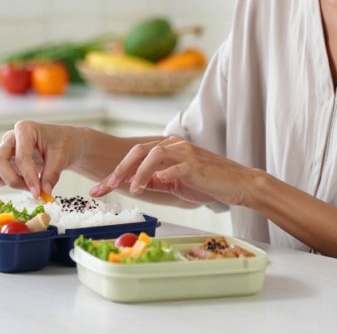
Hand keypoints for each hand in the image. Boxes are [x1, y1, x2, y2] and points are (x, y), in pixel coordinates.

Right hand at [0, 121, 82, 197]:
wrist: (62, 143)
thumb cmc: (62, 144)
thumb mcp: (62, 157)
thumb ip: (52, 174)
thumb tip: (44, 192)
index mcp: (25, 129)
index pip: (21, 156)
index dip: (28, 176)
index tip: (38, 191)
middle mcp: (9, 138)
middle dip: (11, 180)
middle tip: (30, 189)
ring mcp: (1, 148)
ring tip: (18, 183)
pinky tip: (11, 182)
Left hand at [89, 136, 256, 207]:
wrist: (238, 184)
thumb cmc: (208, 184)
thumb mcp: (176, 184)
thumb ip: (157, 181)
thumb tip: (136, 185)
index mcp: (168, 149)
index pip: (135, 156)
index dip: (115, 172)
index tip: (98, 189)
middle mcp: (175, 146)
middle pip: (139, 150)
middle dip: (119, 169)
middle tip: (106, 187)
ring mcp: (186, 154)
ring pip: (155, 154)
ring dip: (139, 171)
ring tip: (132, 189)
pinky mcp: (196, 165)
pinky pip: (177, 166)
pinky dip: (164, 173)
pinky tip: (155, 183)